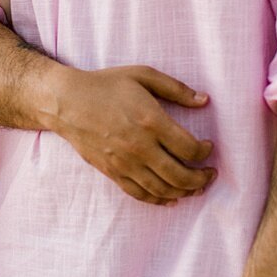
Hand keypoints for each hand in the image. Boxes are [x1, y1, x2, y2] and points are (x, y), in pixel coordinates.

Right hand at [48, 64, 214, 204]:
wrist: (66, 102)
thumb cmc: (106, 85)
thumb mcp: (143, 75)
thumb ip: (176, 88)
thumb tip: (204, 100)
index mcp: (151, 121)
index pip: (189, 148)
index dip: (205, 152)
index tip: (208, 147)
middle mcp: (139, 146)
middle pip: (180, 176)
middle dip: (202, 179)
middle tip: (210, 175)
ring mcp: (124, 163)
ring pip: (162, 189)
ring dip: (184, 192)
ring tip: (196, 187)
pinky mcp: (112, 172)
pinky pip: (140, 194)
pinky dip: (159, 200)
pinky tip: (170, 198)